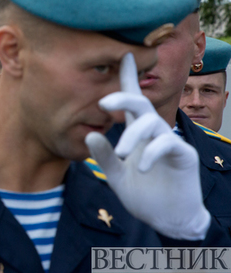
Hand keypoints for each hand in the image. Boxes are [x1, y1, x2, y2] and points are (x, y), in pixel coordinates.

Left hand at [85, 53, 209, 239]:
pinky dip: (152, 153)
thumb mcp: (115, 175)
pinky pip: (168, 144)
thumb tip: (89, 133)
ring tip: (121, 152)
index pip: (132, 100)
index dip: (129, 77)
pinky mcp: (182, 156)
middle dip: (124, 96)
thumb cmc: (143, 193)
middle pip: (141, 103)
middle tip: (102, 102)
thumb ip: (104, 156)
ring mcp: (169, 142)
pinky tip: (140, 168)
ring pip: (152, 124)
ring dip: (133, 135)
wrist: (167, 219)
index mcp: (136, 132)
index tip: (124, 53)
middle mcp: (153, 132)